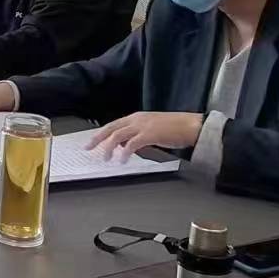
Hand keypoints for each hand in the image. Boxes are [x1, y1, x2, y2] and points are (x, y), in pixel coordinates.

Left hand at [87, 112, 204, 161]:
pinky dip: (124, 153)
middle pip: (111, 128)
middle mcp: (137, 119)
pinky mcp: (149, 134)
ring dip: (109, 148)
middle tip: (87, 148)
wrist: (191, 126)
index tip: (92, 141)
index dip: (101, 133)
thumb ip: (137, 135)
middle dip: (97, 139)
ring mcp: (142, 126)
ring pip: (117, 136)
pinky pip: (131, 144)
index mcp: (137, 117)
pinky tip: (122, 160)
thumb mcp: (151, 130)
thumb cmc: (175, 128)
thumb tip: (125, 146)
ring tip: (105, 158)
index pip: (113, 125)